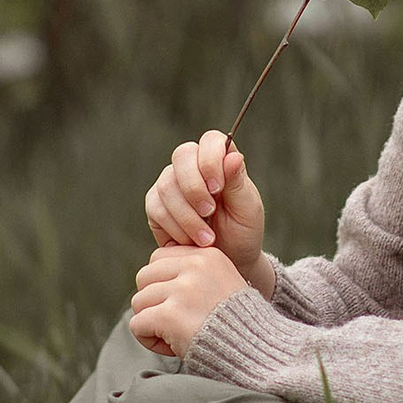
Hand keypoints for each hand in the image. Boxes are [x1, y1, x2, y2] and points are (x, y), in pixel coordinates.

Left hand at [129, 245, 248, 358]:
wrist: (255, 353)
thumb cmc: (235, 326)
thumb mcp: (220, 284)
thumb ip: (191, 274)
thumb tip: (151, 274)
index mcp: (207, 256)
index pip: (158, 258)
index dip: (162, 284)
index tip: (182, 304)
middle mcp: (195, 267)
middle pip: (144, 277)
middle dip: (153, 302)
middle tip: (175, 322)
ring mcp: (182, 290)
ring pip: (139, 302)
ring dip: (152, 323)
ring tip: (176, 335)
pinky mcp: (170, 315)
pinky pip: (137, 324)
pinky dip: (148, 340)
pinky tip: (172, 347)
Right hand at [144, 130, 269, 287]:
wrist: (226, 261)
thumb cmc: (241, 231)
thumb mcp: (247, 209)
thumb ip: (237, 182)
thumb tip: (233, 156)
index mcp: (219, 160)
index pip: (210, 140)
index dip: (210, 159)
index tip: (218, 188)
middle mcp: (191, 166)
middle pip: (182, 156)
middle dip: (195, 188)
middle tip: (210, 213)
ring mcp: (170, 184)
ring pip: (167, 186)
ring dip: (187, 216)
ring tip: (208, 239)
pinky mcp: (156, 206)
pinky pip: (156, 209)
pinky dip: (175, 228)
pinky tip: (191, 241)